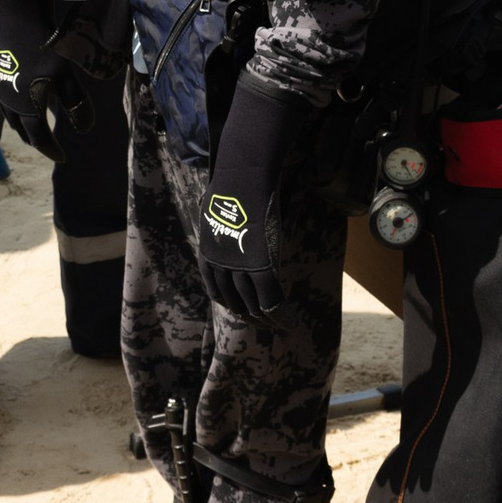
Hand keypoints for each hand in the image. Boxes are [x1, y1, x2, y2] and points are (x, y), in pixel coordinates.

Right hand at [0, 0, 94, 160]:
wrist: (20, 19)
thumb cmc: (47, 48)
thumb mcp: (66, 77)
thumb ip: (76, 104)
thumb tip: (86, 129)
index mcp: (26, 108)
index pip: (39, 139)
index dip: (51, 150)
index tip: (62, 157)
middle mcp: (8, 103)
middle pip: (22, 131)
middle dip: (36, 140)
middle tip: (49, 145)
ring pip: (8, 117)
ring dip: (21, 127)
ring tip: (32, 129)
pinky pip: (0, 103)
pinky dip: (9, 111)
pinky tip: (13, 107)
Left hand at [197, 79, 312, 317]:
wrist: (243, 175)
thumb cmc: (234, 183)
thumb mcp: (219, 207)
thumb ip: (225, 221)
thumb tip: (231, 211)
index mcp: (208, 253)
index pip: (217, 291)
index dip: (231, 304)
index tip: (244, 310)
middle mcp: (219, 266)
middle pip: (234, 303)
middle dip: (250, 317)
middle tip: (266, 323)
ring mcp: (239, 267)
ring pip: (254, 306)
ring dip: (269, 321)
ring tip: (281, 327)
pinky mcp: (261, 266)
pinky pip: (272, 300)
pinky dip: (283, 316)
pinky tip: (293, 323)